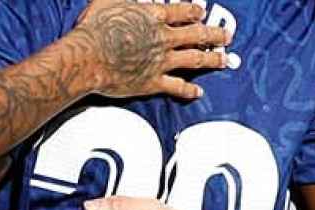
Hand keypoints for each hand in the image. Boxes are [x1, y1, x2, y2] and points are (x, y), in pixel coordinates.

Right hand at [70, 0, 227, 100]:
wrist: (88, 57)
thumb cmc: (95, 29)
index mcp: (154, 16)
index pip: (183, 12)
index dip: (195, 11)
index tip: (202, 12)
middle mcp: (163, 38)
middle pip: (197, 35)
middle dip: (214, 35)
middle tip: (225, 36)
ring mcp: (160, 61)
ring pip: (194, 59)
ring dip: (212, 59)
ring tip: (223, 60)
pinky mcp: (152, 81)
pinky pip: (176, 86)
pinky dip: (188, 90)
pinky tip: (198, 92)